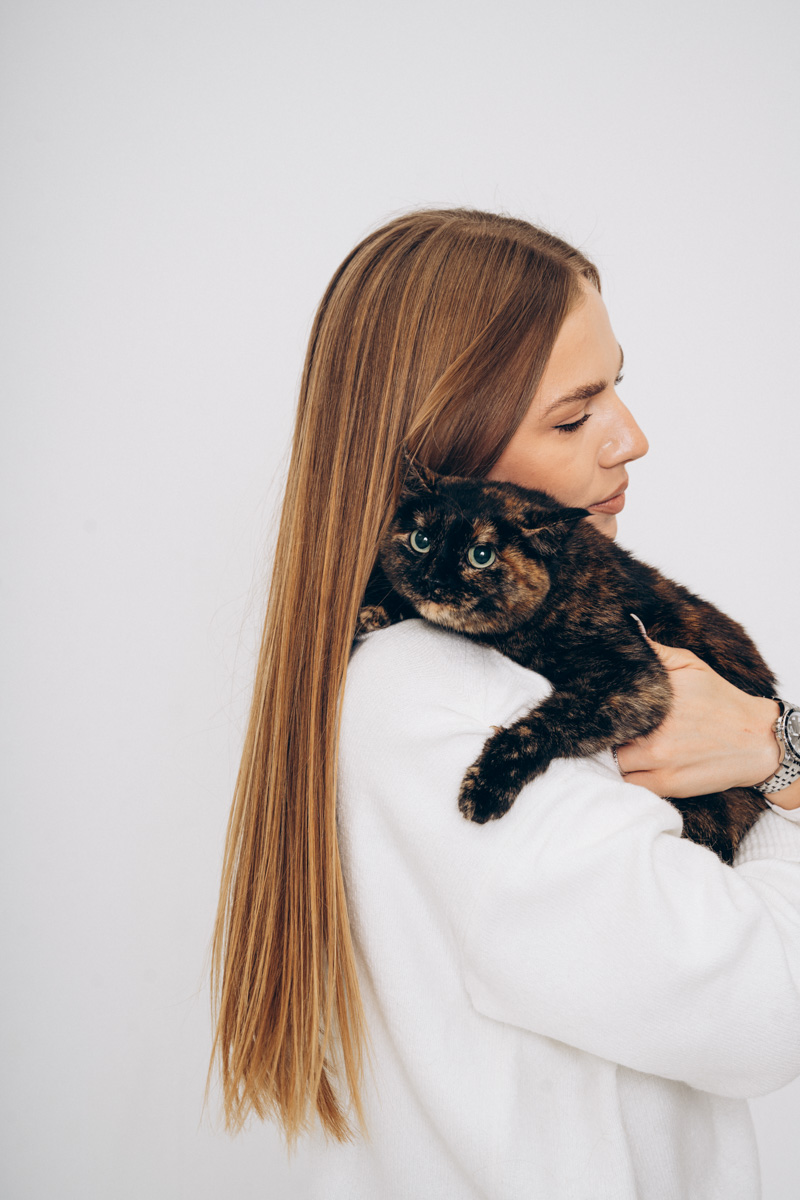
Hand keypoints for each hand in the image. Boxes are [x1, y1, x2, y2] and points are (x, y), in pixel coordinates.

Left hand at [615, 639, 782, 798]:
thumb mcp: (691, 665)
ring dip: (620, 754)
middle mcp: (654, 731)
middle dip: (611, 730)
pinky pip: (630, 783)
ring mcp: (659, 760)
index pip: (608, 703)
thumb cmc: (722, 701)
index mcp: (657, 699)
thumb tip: (628, 637)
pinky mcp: (666, 784)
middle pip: (608, 734)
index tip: (604, 704)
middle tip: (621, 726)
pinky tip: (642, 765)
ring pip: (615, 760)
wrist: (758, 740)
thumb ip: (656, 652)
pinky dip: (631, 776)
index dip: (603, 705)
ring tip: (634, 744)